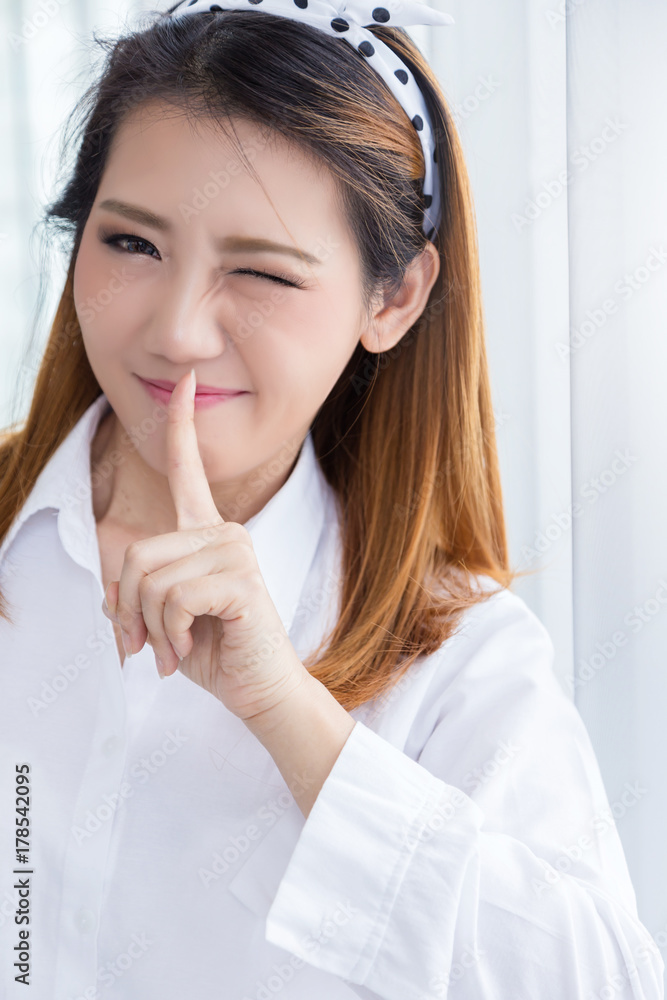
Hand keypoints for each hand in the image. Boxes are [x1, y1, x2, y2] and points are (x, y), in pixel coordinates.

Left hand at [101, 369, 308, 721]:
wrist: (257, 689)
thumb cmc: (214, 650)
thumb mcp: (162, 620)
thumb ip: (136, 597)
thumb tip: (108, 597)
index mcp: (205, 532)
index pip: (188, 470)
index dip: (183, 426)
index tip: (187, 381)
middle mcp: (224, 531)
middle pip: (138, 553)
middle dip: (130, 609)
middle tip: (145, 644)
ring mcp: (237, 551)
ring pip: (152, 579)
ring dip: (151, 627)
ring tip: (172, 648)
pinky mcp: (242, 579)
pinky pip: (175, 598)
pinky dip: (170, 634)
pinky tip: (189, 648)